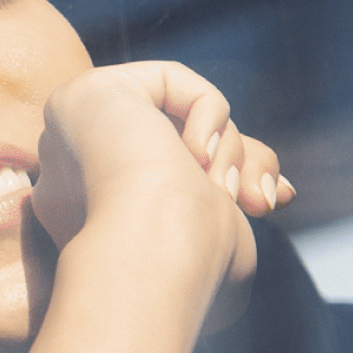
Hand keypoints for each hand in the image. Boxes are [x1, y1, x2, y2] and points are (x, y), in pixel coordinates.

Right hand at [31, 61, 287, 328]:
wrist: (148, 255)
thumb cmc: (182, 270)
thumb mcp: (217, 229)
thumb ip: (236, 196)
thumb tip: (282, 190)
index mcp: (92, 222)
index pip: (166, 176)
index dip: (231, 175)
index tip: (278, 200)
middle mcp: (73, 181)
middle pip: (176, 142)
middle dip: (239, 159)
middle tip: (266, 201)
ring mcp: (70, 139)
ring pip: (177, 116)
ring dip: (226, 147)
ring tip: (222, 188)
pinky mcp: (82, 97)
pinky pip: (170, 81)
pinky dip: (206, 112)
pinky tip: (193, 153)